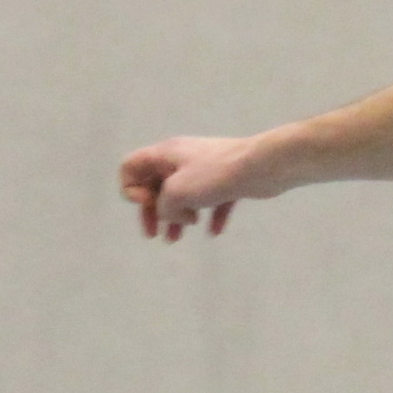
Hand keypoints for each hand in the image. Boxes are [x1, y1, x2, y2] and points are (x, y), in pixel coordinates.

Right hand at [117, 134, 269, 240]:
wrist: (261, 167)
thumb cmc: (214, 176)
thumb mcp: (177, 192)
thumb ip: (163, 207)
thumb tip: (171, 215)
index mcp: (165, 154)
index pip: (131, 166)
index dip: (131, 190)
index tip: (150, 204)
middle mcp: (182, 159)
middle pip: (155, 185)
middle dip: (152, 211)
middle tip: (154, 235)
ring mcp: (205, 170)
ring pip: (183, 196)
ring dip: (177, 218)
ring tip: (177, 238)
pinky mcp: (227, 181)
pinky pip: (211, 201)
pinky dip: (209, 216)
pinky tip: (214, 232)